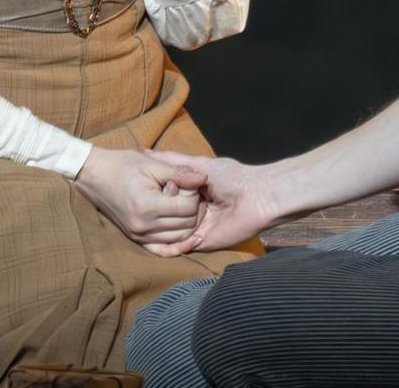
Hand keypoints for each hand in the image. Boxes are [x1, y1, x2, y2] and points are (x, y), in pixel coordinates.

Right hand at [72, 147, 208, 253]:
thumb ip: (179, 173)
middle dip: (194, 208)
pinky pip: (162, 250)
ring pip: (178, 238)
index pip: (187, 208)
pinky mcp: (136, 239)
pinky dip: (177, 246)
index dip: (194, 194)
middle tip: (189, 192)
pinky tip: (189, 237)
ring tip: (184, 205)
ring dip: (188, 224)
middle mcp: (144, 225)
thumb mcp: (152, 164)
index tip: (190, 182)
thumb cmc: (121, 164)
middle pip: (186, 225)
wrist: (93, 174)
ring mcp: (138, 235)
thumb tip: (203, 178)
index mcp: (148, 205)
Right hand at [142, 150, 281, 253]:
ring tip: (173, 205)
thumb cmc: (231, 177)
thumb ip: (174, 161)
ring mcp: (193, 230)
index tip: (142, 183)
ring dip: (167, 220)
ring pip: (168, 231)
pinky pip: (179, 247)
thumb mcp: (197, 164)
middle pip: (163, 215)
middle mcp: (189, 214)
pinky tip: (170, 225)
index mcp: (188, 196)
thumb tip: (147, 152)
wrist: (255, 196)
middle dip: (160, 206)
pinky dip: (173, 241)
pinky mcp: (200, 243)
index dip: (154, 191)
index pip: (162, 198)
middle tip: (161, 194)